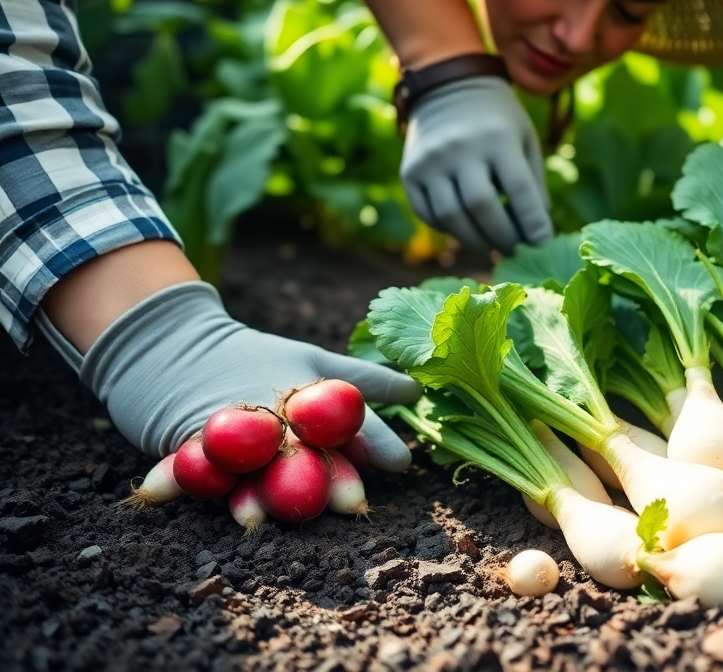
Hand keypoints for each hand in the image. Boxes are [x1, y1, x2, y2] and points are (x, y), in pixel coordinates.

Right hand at [40, 282, 421, 469]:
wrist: (170, 341)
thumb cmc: (252, 358)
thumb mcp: (310, 361)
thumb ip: (363, 381)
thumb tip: (414, 392)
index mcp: (305, 388)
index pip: (350, 416)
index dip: (375, 439)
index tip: (402, 464)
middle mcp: (272, 406)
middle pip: (304, 446)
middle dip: (327, 475)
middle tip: (351, 504)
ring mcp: (228, 421)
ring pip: (246, 462)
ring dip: (252, 491)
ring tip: (257, 520)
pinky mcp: (184, 432)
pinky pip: (187, 461)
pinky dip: (176, 479)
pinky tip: (172, 500)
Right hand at [401, 75, 553, 253]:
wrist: (449, 86)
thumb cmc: (499, 119)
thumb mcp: (525, 139)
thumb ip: (533, 184)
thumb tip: (539, 235)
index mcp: (497, 138)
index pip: (518, 189)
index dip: (532, 223)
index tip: (542, 244)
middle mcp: (460, 148)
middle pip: (482, 207)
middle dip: (503, 238)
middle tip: (516, 252)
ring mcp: (430, 161)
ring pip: (452, 217)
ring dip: (476, 241)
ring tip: (493, 246)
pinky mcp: (410, 173)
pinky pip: (429, 214)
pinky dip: (450, 230)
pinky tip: (467, 230)